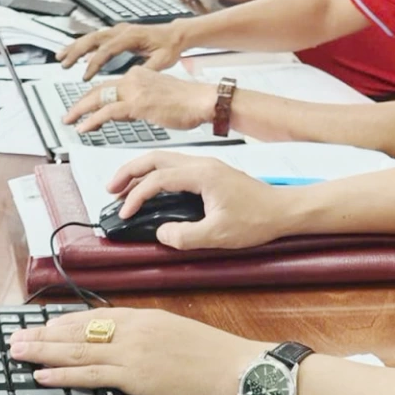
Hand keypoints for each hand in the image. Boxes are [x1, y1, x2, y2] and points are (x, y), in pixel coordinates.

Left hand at [9, 308, 264, 394]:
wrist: (236, 369)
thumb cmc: (214, 356)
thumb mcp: (176, 334)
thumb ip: (147, 337)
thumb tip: (122, 346)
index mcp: (144, 317)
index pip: (93, 317)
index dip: (62, 322)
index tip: (40, 326)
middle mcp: (133, 330)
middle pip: (77, 331)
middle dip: (43, 335)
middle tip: (14, 338)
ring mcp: (133, 352)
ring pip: (76, 351)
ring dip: (43, 352)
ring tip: (18, 352)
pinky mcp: (136, 377)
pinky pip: (91, 375)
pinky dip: (63, 375)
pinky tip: (43, 375)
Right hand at [58, 22, 187, 77]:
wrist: (176, 34)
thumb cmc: (170, 47)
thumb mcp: (162, 60)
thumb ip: (147, 69)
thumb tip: (133, 79)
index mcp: (131, 36)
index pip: (106, 50)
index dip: (94, 64)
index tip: (85, 77)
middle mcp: (122, 31)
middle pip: (93, 39)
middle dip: (75, 51)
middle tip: (63, 64)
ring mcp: (119, 30)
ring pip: (91, 36)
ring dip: (75, 47)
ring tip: (60, 58)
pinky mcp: (118, 33)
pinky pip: (96, 38)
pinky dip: (83, 45)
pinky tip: (74, 54)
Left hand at [63, 68, 211, 133]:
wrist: (204, 101)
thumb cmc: (189, 102)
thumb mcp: (160, 97)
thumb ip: (142, 101)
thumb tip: (131, 111)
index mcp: (139, 74)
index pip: (109, 85)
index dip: (93, 96)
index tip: (84, 106)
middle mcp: (134, 78)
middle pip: (99, 89)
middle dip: (80, 103)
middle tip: (69, 114)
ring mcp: (135, 90)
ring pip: (98, 98)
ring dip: (80, 111)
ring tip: (70, 121)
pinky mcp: (138, 104)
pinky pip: (107, 112)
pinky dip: (92, 120)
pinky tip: (84, 127)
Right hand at [104, 151, 295, 249]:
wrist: (284, 210)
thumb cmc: (257, 219)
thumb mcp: (219, 235)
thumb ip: (185, 236)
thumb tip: (161, 234)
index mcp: (202, 173)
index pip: (158, 178)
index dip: (136, 195)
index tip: (124, 213)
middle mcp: (202, 163)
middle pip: (155, 158)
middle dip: (129, 172)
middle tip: (110, 189)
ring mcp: (206, 165)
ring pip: (164, 159)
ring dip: (141, 171)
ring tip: (124, 188)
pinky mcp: (211, 172)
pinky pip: (175, 167)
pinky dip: (156, 174)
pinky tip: (152, 189)